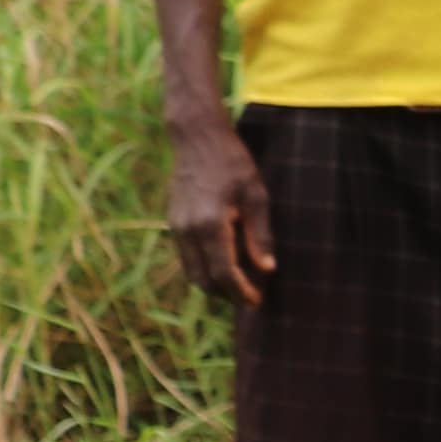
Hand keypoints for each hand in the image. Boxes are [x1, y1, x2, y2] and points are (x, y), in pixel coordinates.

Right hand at [168, 119, 277, 305]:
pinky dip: (203, 268)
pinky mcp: (173, 222)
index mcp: (210, 225)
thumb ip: (260, 235)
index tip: (257, 302)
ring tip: (240, 286)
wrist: (197, 139)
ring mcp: (176, 227)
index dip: (241, 292)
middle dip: (226, 295)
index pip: (223, 273)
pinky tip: (224, 265)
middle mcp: (188, 230)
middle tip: (251, 298)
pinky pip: (186, 257)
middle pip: (203, 280)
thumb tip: (267, 269)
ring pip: (191, 271)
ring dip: (213, 285)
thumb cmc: (233, 164)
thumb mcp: (256, 196)